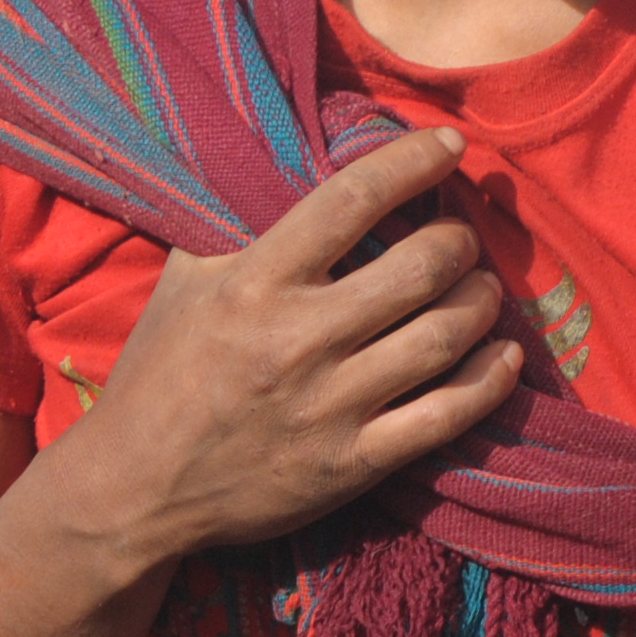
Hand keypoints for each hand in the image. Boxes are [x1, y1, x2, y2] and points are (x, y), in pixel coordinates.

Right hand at [40, 125, 519, 568]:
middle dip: (459, 240)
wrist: (133, 490)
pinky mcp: (352, 465)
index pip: (352, 199)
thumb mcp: (185, 279)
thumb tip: (295, 151)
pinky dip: (490, 378)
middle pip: (421, 267)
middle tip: (460, 238)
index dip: (412, 162)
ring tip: (481, 288)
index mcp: (254, 283)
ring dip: (482, 300)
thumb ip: (238, 218)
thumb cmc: (162, 371)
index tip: (448, 145)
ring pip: (445, 336)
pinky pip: (448, 414)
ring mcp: (330, 406)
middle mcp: (298, 339)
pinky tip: (502, 355)